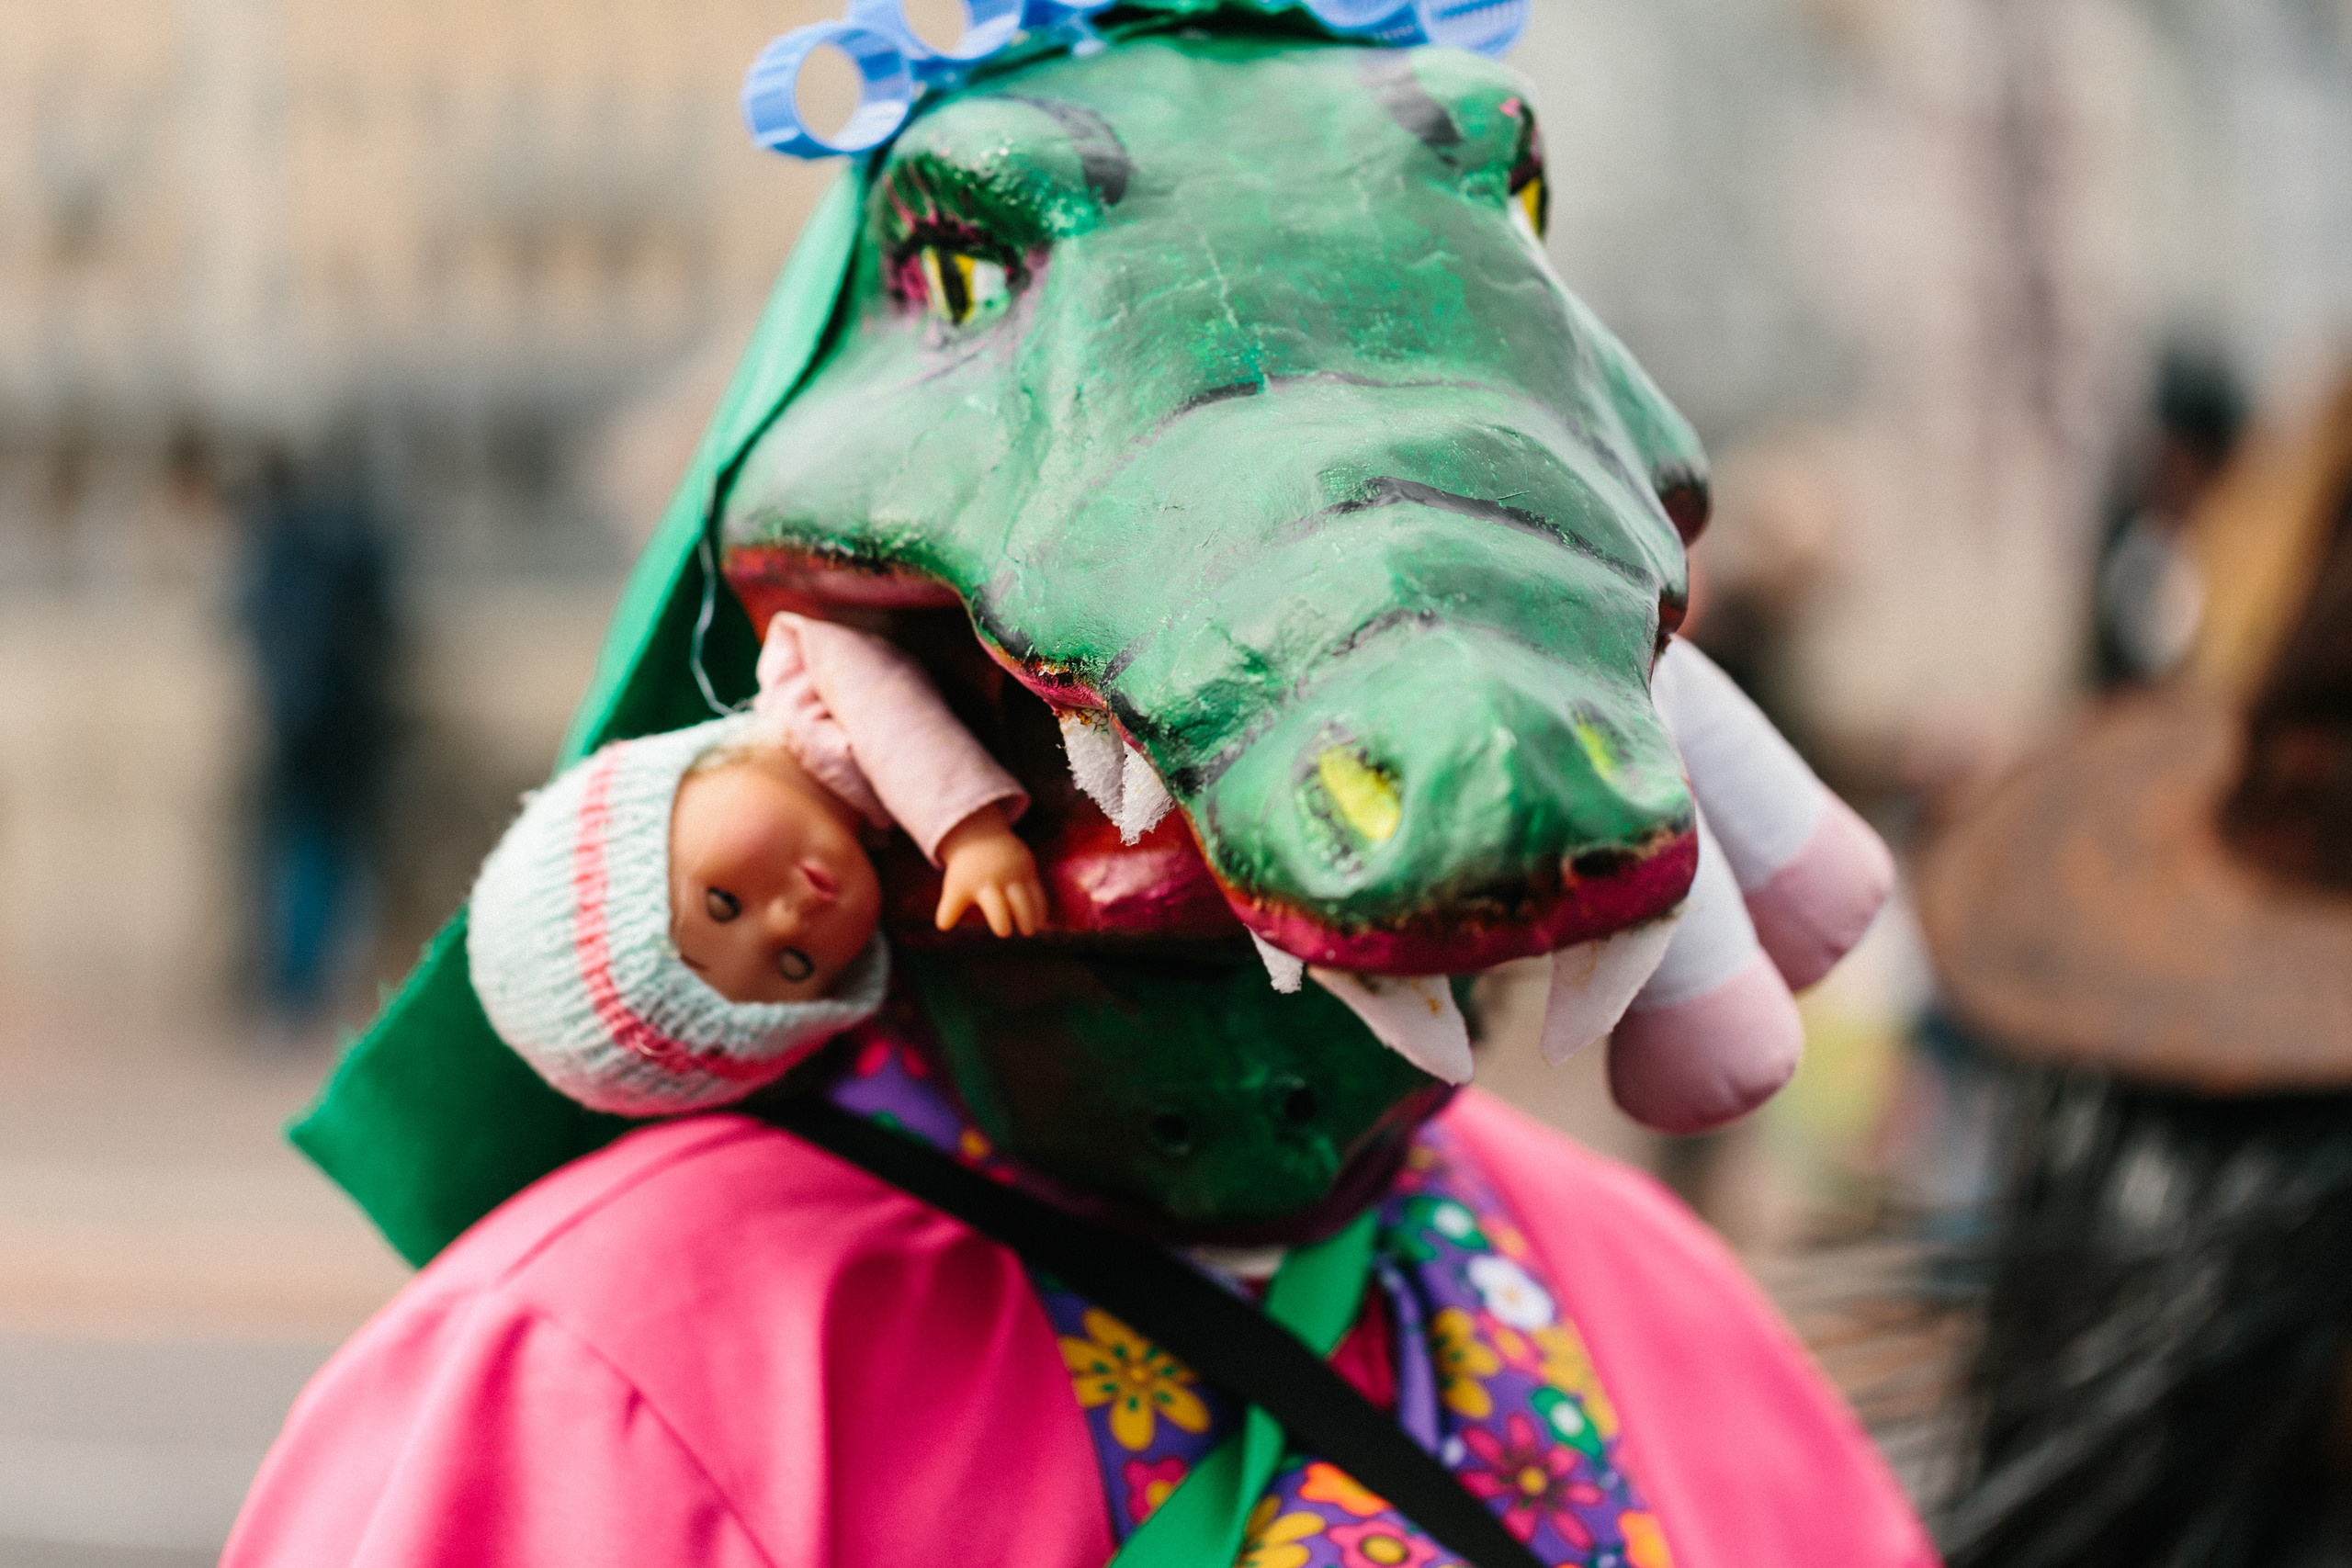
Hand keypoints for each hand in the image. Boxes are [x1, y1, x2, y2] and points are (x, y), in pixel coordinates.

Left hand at [935, 806, 1047, 937]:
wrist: (980, 837)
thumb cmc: (966, 870)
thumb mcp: (954, 887)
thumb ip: (950, 908)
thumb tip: (943, 926)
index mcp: (983, 885)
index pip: (994, 906)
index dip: (1000, 920)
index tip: (1004, 932)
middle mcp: (1003, 878)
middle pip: (1020, 902)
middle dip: (1025, 918)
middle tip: (1027, 933)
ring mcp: (1018, 872)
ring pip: (1033, 896)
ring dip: (1037, 914)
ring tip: (1037, 927)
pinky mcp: (1029, 867)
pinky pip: (1039, 889)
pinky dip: (1041, 905)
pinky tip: (1041, 919)